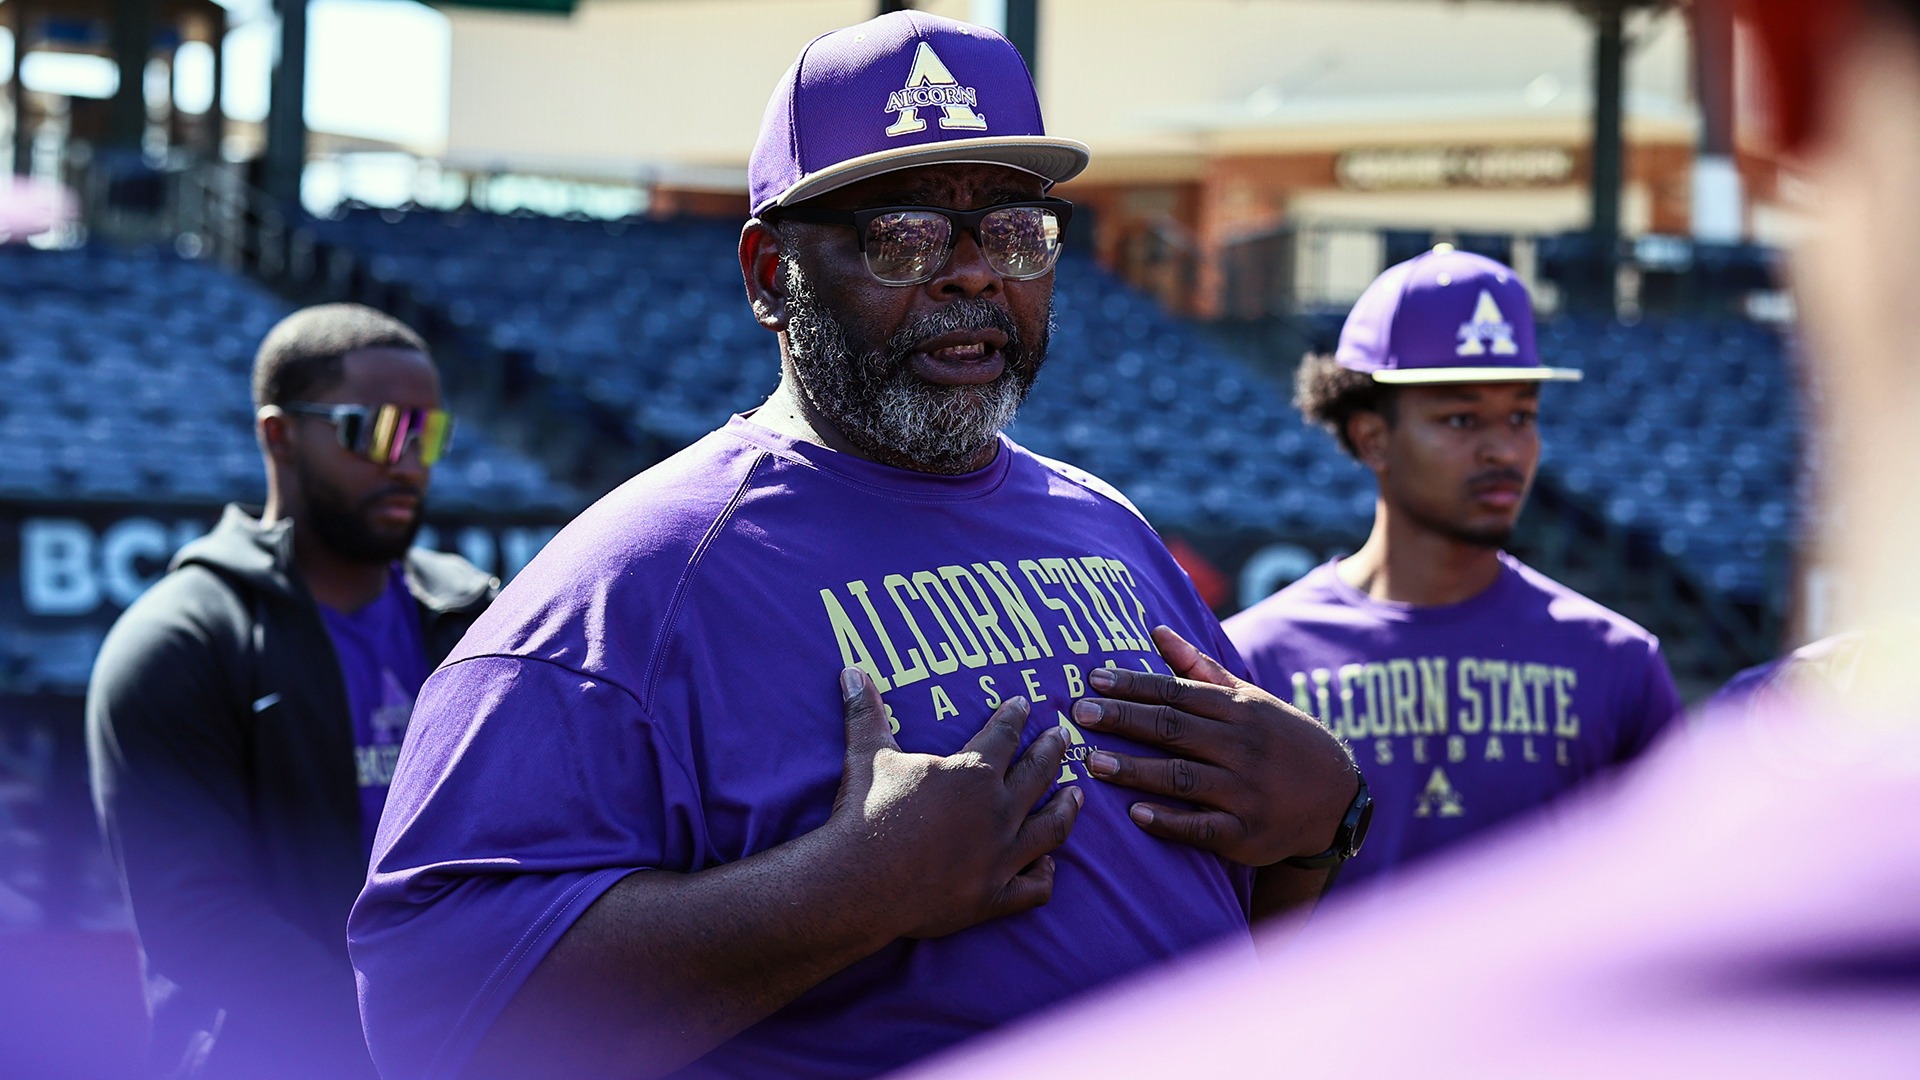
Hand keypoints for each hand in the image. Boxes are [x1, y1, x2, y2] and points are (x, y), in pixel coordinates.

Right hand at [831, 668, 1084, 938]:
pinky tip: (1048, 863)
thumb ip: (865, 711)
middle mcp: (997, 812)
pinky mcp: (993, 897)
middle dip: (1052, 751)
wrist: (855, 884)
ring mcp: (1000, 858)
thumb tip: (850, 670)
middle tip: (1062, 736)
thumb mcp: (866, 754)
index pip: (1005, 734)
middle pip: (1038, 774)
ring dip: (1067, 808)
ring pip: (1051, 828)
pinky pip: (1035, 886)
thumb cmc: (864, 814)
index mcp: (972, 773)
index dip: (1015, 715)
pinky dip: (1045, 874)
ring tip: (1076, 794)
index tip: (1023, 703)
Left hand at [1070, 626, 1356, 866]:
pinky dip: (1171, 821)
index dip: (1133, 686)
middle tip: (1080, 714)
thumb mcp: (1248, 698)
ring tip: (1094, 763)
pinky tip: (1136, 815)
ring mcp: (1244, 791)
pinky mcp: (1245, 833)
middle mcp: (1240, 747)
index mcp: (1237, 710)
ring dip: (1137, 770)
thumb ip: (1198, 668)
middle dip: (1126, 720)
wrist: (1338, 797)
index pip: (1176, 693)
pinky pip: (1203, 828)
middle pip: (1174, 730)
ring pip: (1183, 778)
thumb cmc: (1279, 739)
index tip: (1093, 679)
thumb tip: (1156, 630)